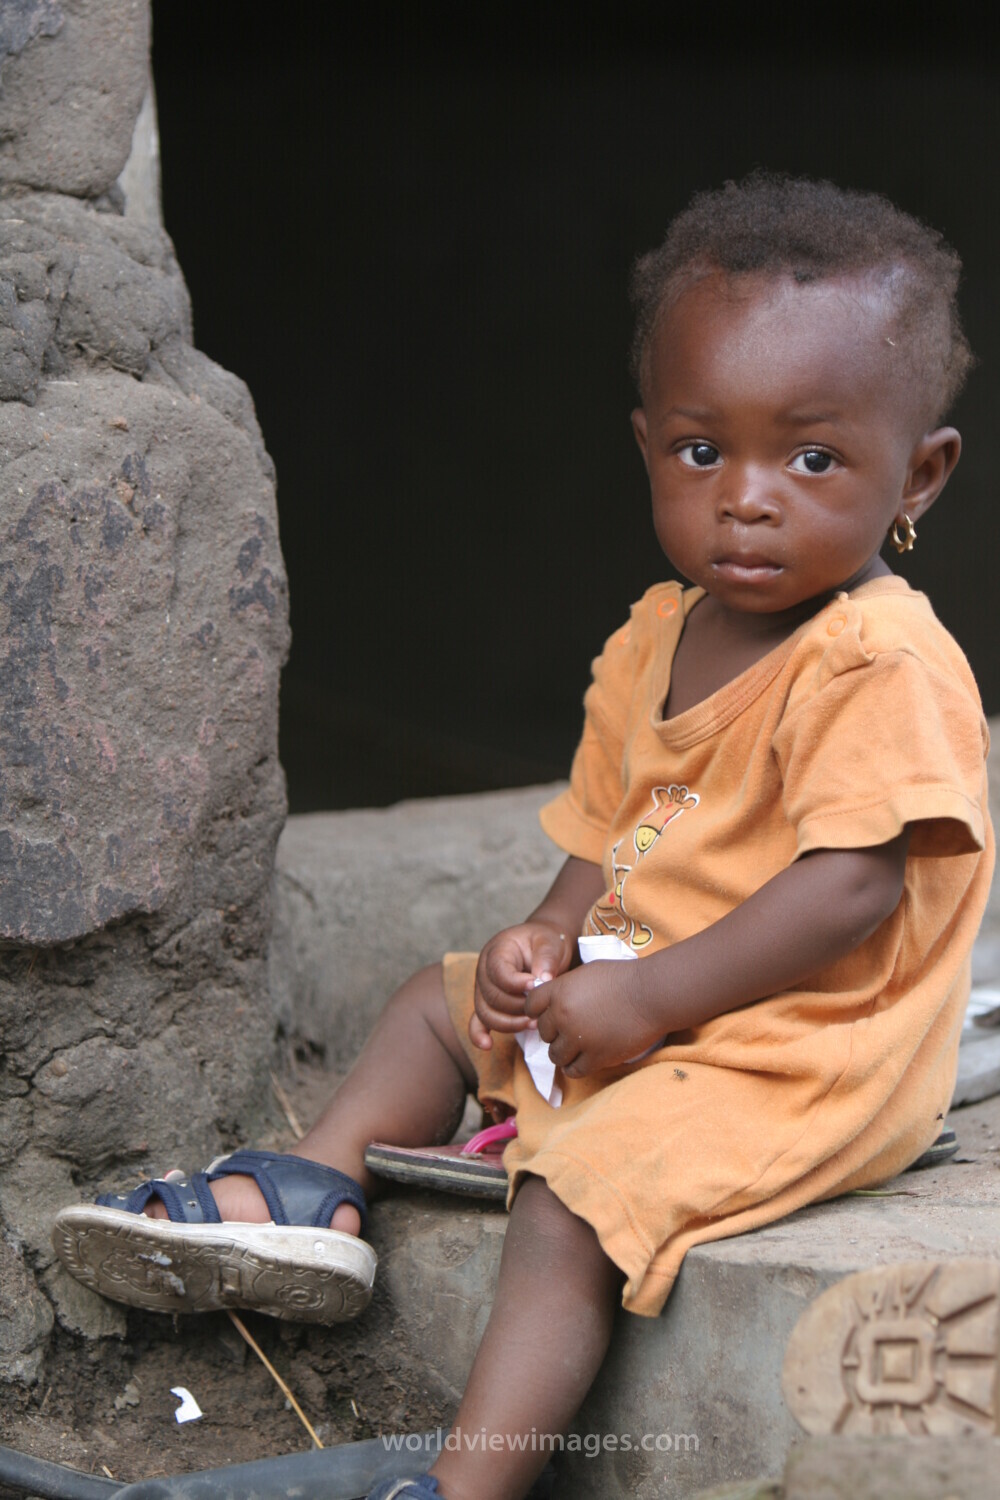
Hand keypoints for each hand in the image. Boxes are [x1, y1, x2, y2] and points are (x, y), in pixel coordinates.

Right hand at [470, 922, 574, 1050]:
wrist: (543, 947)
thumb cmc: (546, 942)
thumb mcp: (550, 942)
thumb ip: (546, 957)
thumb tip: (542, 980)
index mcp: (497, 951)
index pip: (498, 972)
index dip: (516, 983)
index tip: (537, 985)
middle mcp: (484, 970)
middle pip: (492, 996)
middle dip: (517, 1007)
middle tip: (540, 1009)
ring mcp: (483, 989)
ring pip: (486, 1012)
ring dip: (509, 1023)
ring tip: (534, 1023)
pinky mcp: (487, 1004)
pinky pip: (477, 1021)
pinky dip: (479, 1035)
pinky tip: (487, 1045)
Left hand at [524, 959, 661, 1076]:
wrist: (652, 994)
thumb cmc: (623, 978)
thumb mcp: (586, 973)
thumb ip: (565, 988)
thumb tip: (551, 1001)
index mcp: (559, 992)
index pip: (530, 1006)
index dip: (538, 1011)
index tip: (550, 1013)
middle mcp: (564, 1016)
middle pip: (543, 1032)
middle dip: (555, 1032)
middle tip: (571, 1029)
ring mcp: (579, 1039)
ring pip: (555, 1055)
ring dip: (564, 1052)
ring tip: (578, 1046)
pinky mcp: (596, 1058)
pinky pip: (573, 1071)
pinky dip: (577, 1066)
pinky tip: (586, 1058)